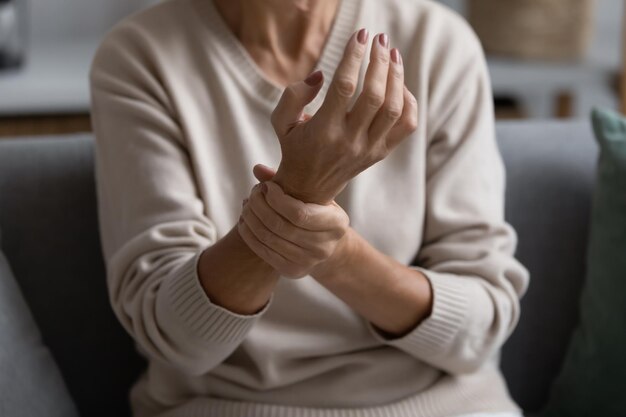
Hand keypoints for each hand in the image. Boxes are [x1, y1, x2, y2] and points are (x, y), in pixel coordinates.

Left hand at [237, 173, 349, 278]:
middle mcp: (325, 247)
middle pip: (281, 226)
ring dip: (252, 219)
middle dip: (260, 206)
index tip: (267, 186)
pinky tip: (245, 220)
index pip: (299, 213)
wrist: (323, 243)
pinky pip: (264, 251)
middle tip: (253, 193)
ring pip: (269, 238)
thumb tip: (257, 168)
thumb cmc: (316, 209)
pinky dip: (249, 234)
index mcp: (337, 224)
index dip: (277, 199)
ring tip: (247, 204)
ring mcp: (309, 262)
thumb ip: (288, 180)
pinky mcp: (292, 271)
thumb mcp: (312, 194)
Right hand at [271, 28, 417, 204]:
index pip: (344, 86)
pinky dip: (408, 102)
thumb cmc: (294, 148)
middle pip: (374, 95)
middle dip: (379, 62)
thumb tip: (321, 75)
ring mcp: (368, 149)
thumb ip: (294, 95)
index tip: (360, 35)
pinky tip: (398, 84)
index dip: (354, 56)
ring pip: (394, 108)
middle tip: (380, 39)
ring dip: (396, 77)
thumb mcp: (281, 122)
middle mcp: (349, 141)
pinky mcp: (380, 153)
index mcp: (323, 130)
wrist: (309, 189)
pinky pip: (406, 126)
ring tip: (392, 54)